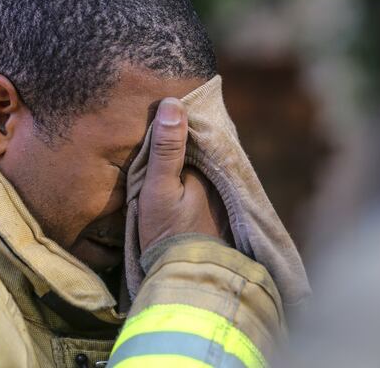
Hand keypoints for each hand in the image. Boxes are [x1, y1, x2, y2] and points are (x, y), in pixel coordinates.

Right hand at [138, 98, 229, 252]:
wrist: (187, 276)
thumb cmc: (168, 232)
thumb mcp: (158, 188)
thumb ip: (165, 148)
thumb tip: (171, 103)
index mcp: (207, 165)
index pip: (195, 129)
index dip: (180, 116)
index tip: (163, 103)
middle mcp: (220, 176)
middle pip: (202, 144)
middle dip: (189, 131)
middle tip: (166, 114)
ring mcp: (221, 193)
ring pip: (205, 160)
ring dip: (192, 149)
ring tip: (169, 137)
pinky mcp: (217, 209)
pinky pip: (206, 176)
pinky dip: (195, 168)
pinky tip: (183, 168)